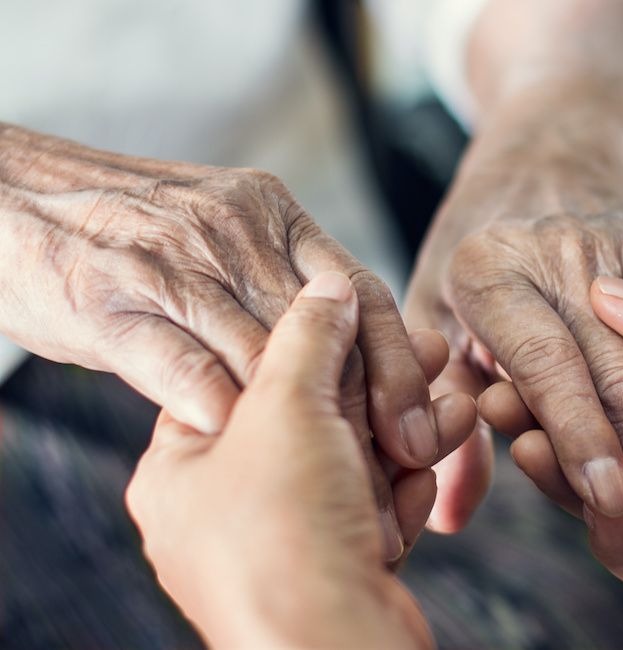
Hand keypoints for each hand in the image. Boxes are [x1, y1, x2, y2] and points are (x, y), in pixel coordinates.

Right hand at [0, 124, 443, 472]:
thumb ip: (283, 288)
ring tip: (333, 474)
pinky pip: (183, 367)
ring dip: (301, 423)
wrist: (13, 196)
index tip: (424, 424)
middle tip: (398, 460)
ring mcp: (172, 263)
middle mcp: (233, 230)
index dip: (400, 363)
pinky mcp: (111, 302)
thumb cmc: (135, 233)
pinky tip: (244, 448)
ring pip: (262, 354)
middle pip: (326, 329)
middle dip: (368, 402)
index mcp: (273, 213)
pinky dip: (220, 412)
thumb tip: (354, 361)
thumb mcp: (225, 235)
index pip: (361, 291)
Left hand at [127, 272, 453, 648]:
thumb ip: (308, 335)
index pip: (243, 378)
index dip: (309, 344)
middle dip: (375, 388)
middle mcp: (224, 509)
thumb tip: (327, 285)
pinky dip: (408, 483)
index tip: (359, 316)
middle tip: (424, 351)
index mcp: (181, 469)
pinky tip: (441, 454)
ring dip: (404, 432)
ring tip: (451, 403)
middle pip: (309, 421)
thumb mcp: (287, 408)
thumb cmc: (284, 537)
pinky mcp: (333, 569)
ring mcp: (281, 544)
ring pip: (351, 463)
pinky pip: (372, 505)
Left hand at [407, 146, 622, 586]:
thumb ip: (442, 412)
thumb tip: (447, 516)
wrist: (543, 160)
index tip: (609, 505)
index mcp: (492, 269)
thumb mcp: (432, 316)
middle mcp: (564, 254)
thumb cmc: (474, 255)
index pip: (546, 363)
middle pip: (622, 377)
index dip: (579, 438)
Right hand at [516, 277, 622, 603]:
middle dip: (549, 425)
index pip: (616, 388)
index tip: (512, 355)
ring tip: (527, 442)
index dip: (565, 375)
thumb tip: (602, 291)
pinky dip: (606, 537)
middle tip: (498, 401)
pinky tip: (577, 499)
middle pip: (604, 448)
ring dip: (564, 477)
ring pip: (614, 504)